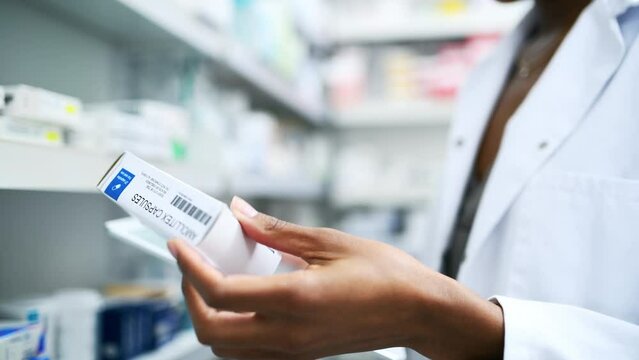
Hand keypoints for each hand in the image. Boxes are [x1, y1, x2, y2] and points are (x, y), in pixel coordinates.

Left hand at [168, 197, 503, 359]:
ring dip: (210, 313)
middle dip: (190, 297)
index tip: (179, 245)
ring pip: (226, 347)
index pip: (219, 293)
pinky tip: (246, 295)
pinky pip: (249, 350)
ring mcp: (293, 351)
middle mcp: (287, 334)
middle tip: (193, 264)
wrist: (417, 311)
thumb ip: (275, 231)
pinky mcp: (300, 354)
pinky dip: (233, 324)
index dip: (189, 267)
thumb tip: (238, 214)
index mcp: (294, 300)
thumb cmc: (385, 274)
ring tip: (216, 276)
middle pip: (211, 332)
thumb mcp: (328, 242)